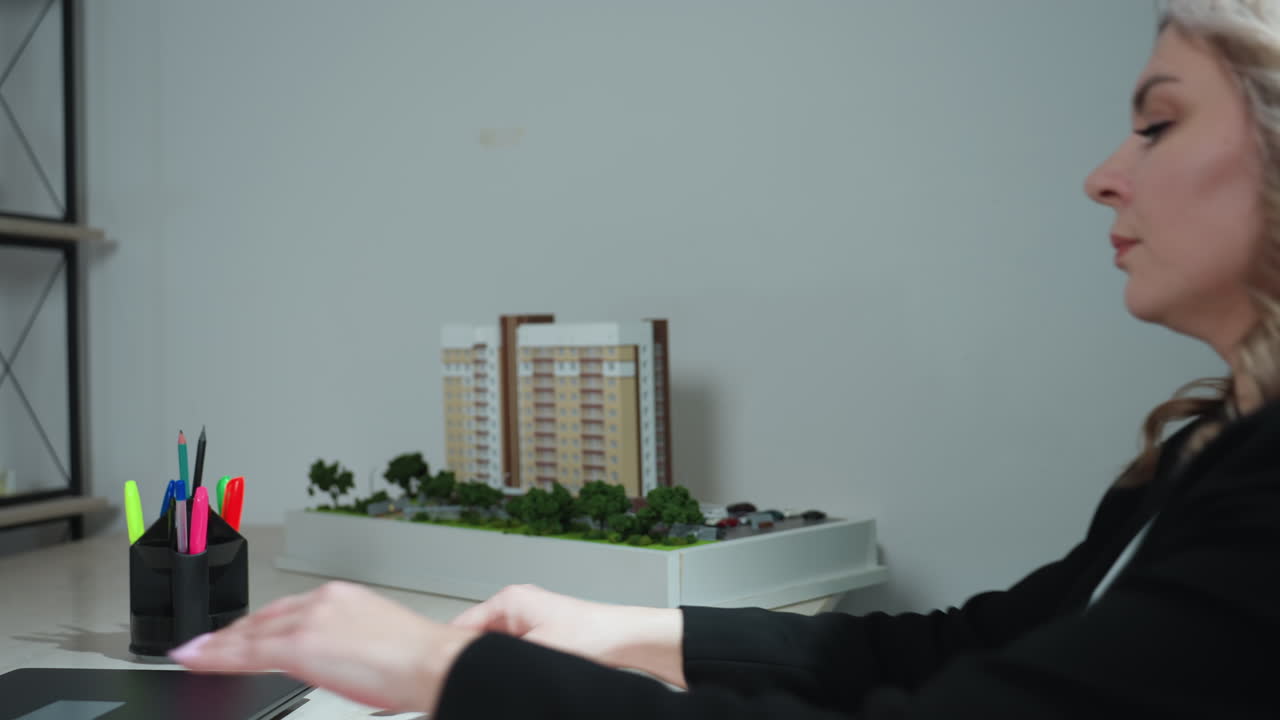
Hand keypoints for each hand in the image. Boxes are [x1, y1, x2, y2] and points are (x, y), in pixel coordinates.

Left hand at [169, 581, 478, 712]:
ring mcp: (309, 621)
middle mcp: (323, 601)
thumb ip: (347, 641)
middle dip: (232, 633)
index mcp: (343, 597)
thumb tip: (334, 657)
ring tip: (193, 653)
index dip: (257, 623)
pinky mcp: (299, 646)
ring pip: (250, 634)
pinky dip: (216, 656)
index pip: (287, 609)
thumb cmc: (418, 659)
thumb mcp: (377, 639)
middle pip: (264, 618)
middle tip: (206, 644)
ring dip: (218, 644)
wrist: (431, 663)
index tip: (240, 632)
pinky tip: (197, 660)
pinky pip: (246, 653)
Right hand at [450, 584, 685, 686]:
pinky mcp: (537, 633)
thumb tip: (472, 674)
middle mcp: (514, 605)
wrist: (626, 639)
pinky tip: (511, 680)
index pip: (460, 625)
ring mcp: (525, 619)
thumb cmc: (593, 636)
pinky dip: (506, 665)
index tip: (437, 673)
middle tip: (464, 683)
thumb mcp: (536, 652)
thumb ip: (499, 663)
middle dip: (469, 661)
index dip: (447, 652)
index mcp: (509, 600)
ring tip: (496, 680)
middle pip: (473, 638)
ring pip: (491, 648)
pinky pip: (508, 652)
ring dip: (490, 664)